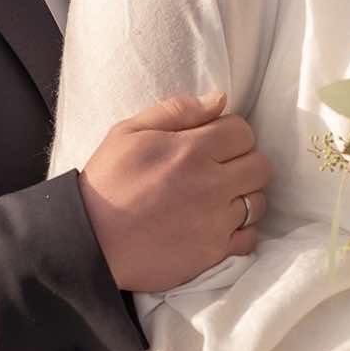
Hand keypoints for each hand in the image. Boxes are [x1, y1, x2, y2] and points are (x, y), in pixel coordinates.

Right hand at [79, 91, 271, 291]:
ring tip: (218, 198)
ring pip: (259, 202)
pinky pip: (250, 238)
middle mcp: (211, 184)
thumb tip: (220, 98)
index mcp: (192, 150)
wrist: (89, 242)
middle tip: (220, 169)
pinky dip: (240, 231)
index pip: (243, 131)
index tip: (214, 143)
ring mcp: (215, 221)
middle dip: (244, 162)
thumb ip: (177, 110)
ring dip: (244, 196)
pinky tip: (219, 225)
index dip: (231, 133)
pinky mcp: (213, 252)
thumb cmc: (106, 183)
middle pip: (260, 166)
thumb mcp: (129, 132)